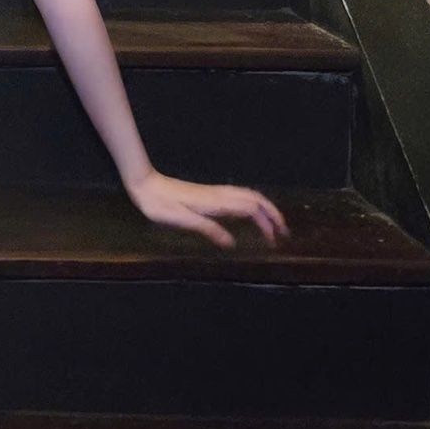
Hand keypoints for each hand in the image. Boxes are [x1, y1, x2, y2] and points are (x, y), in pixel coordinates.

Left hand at [124, 168, 289, 247]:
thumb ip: (208, 228)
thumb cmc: (161, 205)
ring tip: (272, 225)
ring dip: (263, 209)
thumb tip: (231, 243)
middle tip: (283, 233)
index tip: (277, 238)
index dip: (267, 222)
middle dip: (272, 214)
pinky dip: (250, 205)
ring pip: (247, 196)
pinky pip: (236, 197)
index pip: (251, 208)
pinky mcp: (207, 194)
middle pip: (255, 199)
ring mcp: (213, 193)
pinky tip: (248, 214)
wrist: (145, 185)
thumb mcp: (182, 220)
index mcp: (216, 202)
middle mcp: (218, 195)